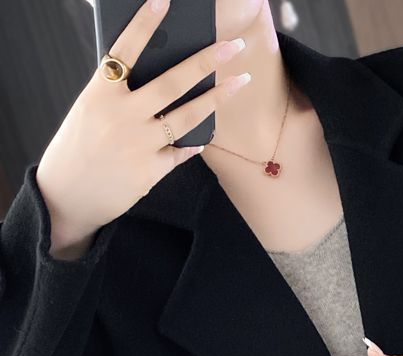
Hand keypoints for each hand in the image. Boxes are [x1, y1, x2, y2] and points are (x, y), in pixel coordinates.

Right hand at [36, 0, 252, 256]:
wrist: (68, 195)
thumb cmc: (80, 147)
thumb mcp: (91, 112)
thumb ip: (119, 95)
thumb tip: (159, 78)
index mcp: (99, 94)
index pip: (125, 51)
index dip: (144, 25)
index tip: (163, 2)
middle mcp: (121, 115)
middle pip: (171, 82)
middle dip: (205, 61)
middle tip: (232, 46)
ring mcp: (139, 144)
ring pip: (187, 116)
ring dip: (217, 97)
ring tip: (240, 82)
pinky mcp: (151, 170)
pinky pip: (181, 151)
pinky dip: (193, 143)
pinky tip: (204, 138)